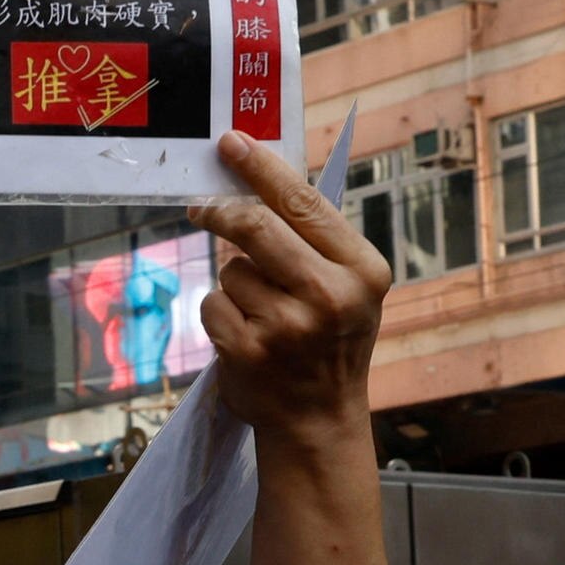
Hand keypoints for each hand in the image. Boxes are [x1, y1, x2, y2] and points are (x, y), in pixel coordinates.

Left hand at [191, 134, 390, 451]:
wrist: (318, 421)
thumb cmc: (329, 343)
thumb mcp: (347, 288)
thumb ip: (313, 240)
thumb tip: (254, 178)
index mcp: (362, 270)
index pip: (304, 203)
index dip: (262, 168)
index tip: (231, 143)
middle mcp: (331, 296)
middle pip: (257, 226)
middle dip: (223, 211)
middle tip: (201, 205)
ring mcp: (289, 327)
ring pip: (231, 268)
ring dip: (234, 282)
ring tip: (261, 312)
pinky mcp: (249, 350)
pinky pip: (213, 303)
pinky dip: (220, 313)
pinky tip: (245, 336)